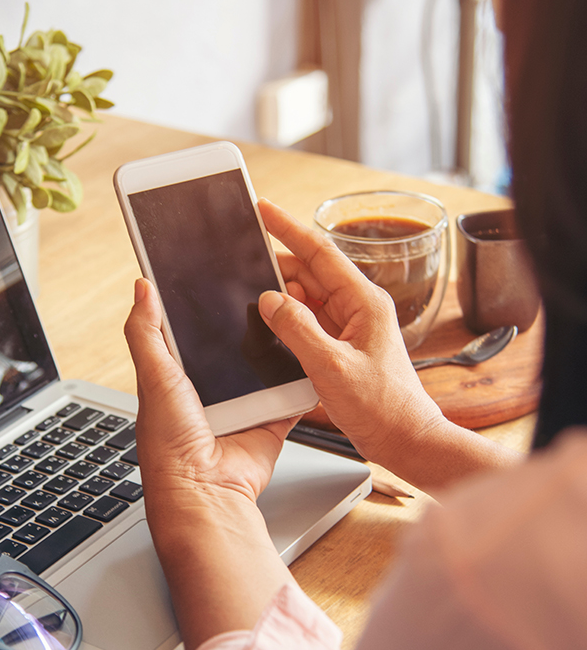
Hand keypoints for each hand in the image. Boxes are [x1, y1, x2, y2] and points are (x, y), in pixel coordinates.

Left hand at [124, 277, 297, 649]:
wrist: (206, 492)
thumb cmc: (169, 443)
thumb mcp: (154, 376)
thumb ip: (146, 332)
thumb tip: (141, 287)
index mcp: (177, 375)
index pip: (189, 329)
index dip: (201, 304)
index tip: (218, 274)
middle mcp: (210, 387)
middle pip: (232, 344)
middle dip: (248, 323)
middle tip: (268, 290)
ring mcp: (242, 404)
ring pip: (264, 365)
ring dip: (277, 348)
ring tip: (293, 316)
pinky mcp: (269, 419)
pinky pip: (289, 394)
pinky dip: (300, 381)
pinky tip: (309, 357)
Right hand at [256, 198, 444, 469]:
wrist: (405, 439)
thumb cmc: (383, 407)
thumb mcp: (332, 366)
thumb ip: (298, 329)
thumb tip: (269, 299)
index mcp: (363, 302)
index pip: (320, 252)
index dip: (288, 228)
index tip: (263, 210)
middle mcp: (358, 308)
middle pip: (311, 273)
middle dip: (278, 268)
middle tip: (244, 269)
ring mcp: (351, 326)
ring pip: (308, 298)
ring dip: (283, 298)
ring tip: (255, 304)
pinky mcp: (343, 345)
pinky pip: (311, 321)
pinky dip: (290, 320)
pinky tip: (273, 328)